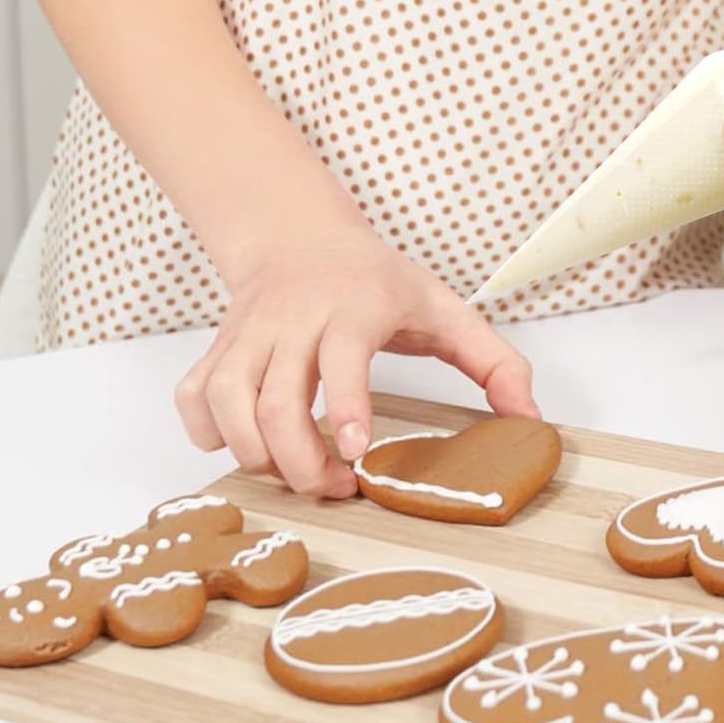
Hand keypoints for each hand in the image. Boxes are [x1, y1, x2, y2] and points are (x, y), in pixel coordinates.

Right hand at [175, 226, 537, 499]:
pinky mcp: (217, 348)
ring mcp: (249, 332)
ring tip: (293, 471)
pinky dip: (208, 433)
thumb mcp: (446, 310)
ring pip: (228, 400)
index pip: (342, 354)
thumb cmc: (377, 282)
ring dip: (255, 454)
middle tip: (335, 485)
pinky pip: (194, 398)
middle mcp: (295, 316)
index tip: (355, 454)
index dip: (346, 406)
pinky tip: (244, 443)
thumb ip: (495, 362)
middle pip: (278, 398)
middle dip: (300, 460)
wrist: (300, 236)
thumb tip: (529, 418)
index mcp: (355, 303)